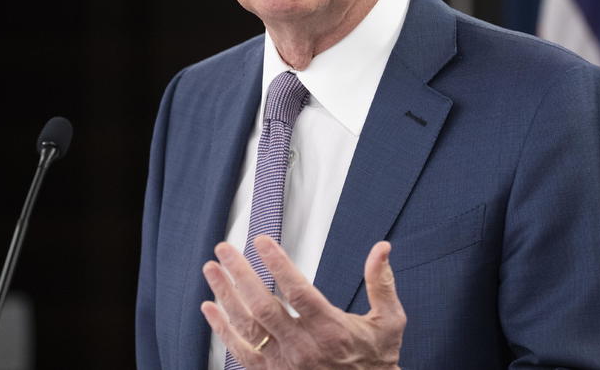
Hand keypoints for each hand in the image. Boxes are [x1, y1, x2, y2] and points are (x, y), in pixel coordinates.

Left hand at [201, 235, 405, 368]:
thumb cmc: (376, 359)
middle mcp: (303, 348)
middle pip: (263, 306)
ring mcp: (284, 364)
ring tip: (211, 269)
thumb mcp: (389, 322)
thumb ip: (381, 283)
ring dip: (225, 295)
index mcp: (331, 330)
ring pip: (247, 327)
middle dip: (240, 274)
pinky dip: (222, 329)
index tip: (261, 241)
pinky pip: (240, 352)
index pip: (297, 291)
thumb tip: (382, 248)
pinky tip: (210, 308)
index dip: (277, 264)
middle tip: (225, 249)